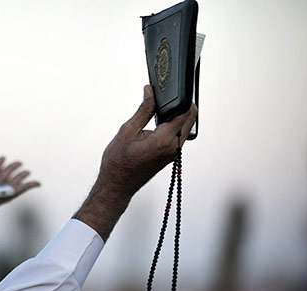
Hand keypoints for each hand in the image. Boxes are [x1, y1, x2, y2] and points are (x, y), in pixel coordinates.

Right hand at [75, 85, 196, 239]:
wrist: (116, 185)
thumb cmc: (118, 164)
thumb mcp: (127, 130)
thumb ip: (143, 109)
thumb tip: (150, 92)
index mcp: (163, 140)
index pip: (184, 111)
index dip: (180, 97)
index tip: (171, 89)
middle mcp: (173, 147)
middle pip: (190, 118)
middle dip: (182, 104)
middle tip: (165, 97)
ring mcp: (173, 153)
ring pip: (186, 127)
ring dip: (178, 115)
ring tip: (160, 109)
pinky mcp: (171, 156)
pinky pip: (179, 136)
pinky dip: (174, 126)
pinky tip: (159, 123)